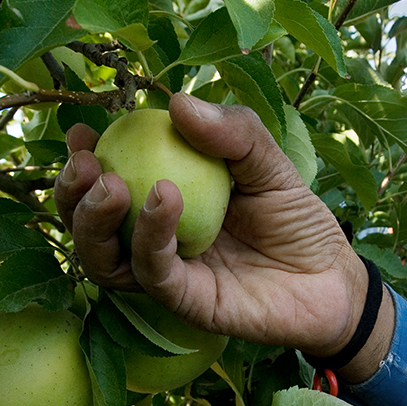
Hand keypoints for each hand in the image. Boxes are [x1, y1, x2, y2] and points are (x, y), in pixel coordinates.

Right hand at [54, 93, 373, 361]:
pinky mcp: (187, 304)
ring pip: (104, 261)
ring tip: (111, 184)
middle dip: (72, 195)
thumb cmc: (298, 220)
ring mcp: (168, 276)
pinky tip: (164, 197)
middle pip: (88, 227)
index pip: (106, 185)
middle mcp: (155, 243)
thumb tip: (177, 101)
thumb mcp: (269, 163)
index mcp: (163, 205)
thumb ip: (232, 133)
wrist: (335, 279)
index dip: (83, 160)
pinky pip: (154, 274)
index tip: (80, 131)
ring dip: (95, 222)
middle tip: (85, 163)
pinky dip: (150, 236)